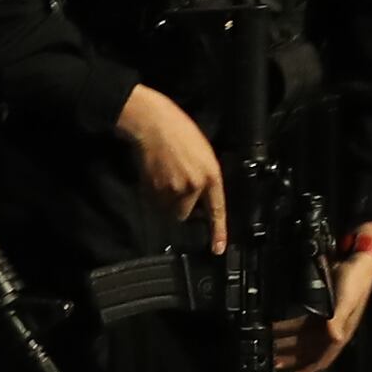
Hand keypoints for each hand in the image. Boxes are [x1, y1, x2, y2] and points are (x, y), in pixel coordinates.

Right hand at [115, 85, 226, 251]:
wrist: (153, 123)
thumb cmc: (181, 131)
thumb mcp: (204, 153)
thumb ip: (206, 177)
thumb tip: (201, 198)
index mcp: (211, 175)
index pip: (217, 209)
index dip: (218, 231)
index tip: (218, 249)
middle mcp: (193, 186)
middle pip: (186, 214)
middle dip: (181, 207)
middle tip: (177, 188)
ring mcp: (172, 188)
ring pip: (168, 209)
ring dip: (166, 201)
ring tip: (165, 177)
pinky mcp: (152, 188)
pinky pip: (154, 201)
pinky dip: (153, 194)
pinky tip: (155, 175)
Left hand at [275, 232, 371, 371]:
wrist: (359, 260)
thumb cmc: (356, 281)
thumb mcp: (347, 300)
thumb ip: (338, 319)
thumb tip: (334, 338)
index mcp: (340, 331)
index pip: (324, 357)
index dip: (309, 370)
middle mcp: (332, 329)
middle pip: (309, 350)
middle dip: (291, 358)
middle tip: (272, 361)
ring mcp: (326, 319)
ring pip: (303, 338)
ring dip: (287, 344)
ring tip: (270, 347)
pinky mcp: (321, 308)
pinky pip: (302, 324)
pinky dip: (289, 329)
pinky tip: (278, 328)